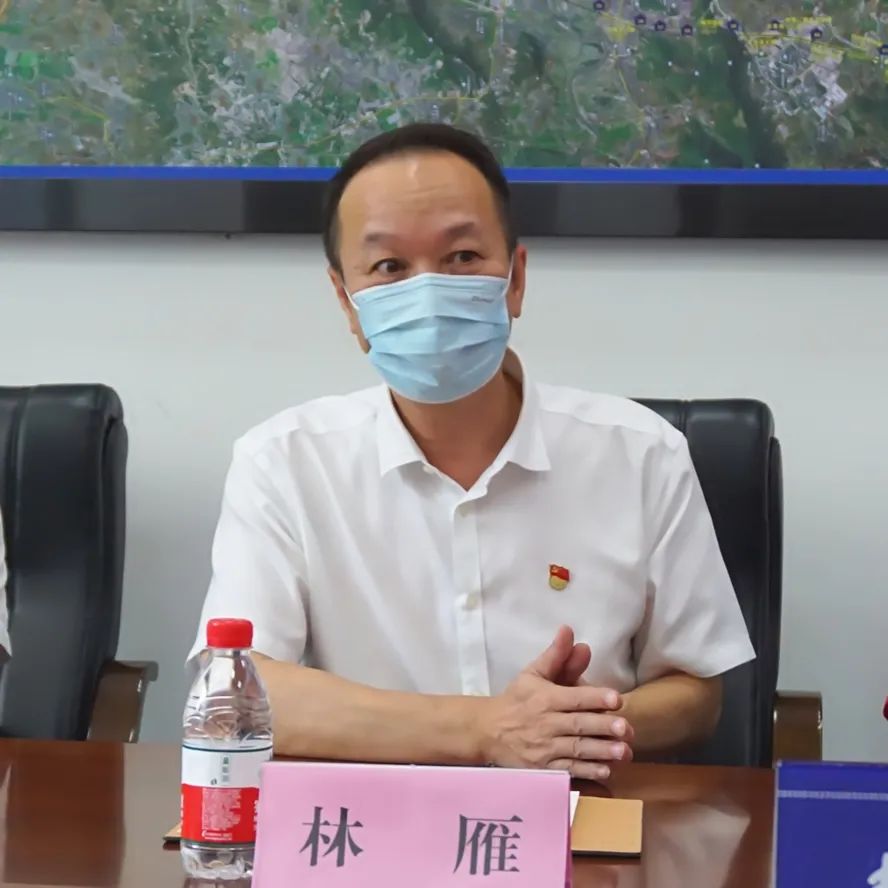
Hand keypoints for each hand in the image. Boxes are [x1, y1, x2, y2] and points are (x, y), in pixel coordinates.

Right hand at [479, 626, 633, 780]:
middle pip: (578, 725)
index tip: (617, 699)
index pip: (573, 698)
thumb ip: (556, 655)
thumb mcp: (533, 673)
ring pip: (576, 750)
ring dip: (601, 751)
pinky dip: (587, 772)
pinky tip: (605, 770)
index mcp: (545, 698)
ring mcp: (544, 748)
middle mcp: (545, 723)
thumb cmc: (517, 699)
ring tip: (624, 752)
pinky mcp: (543, 769)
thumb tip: (569, 630)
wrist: (488, 731)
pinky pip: (568, 771)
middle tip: (627, 728)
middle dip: (603, 727)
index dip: (595, 697)